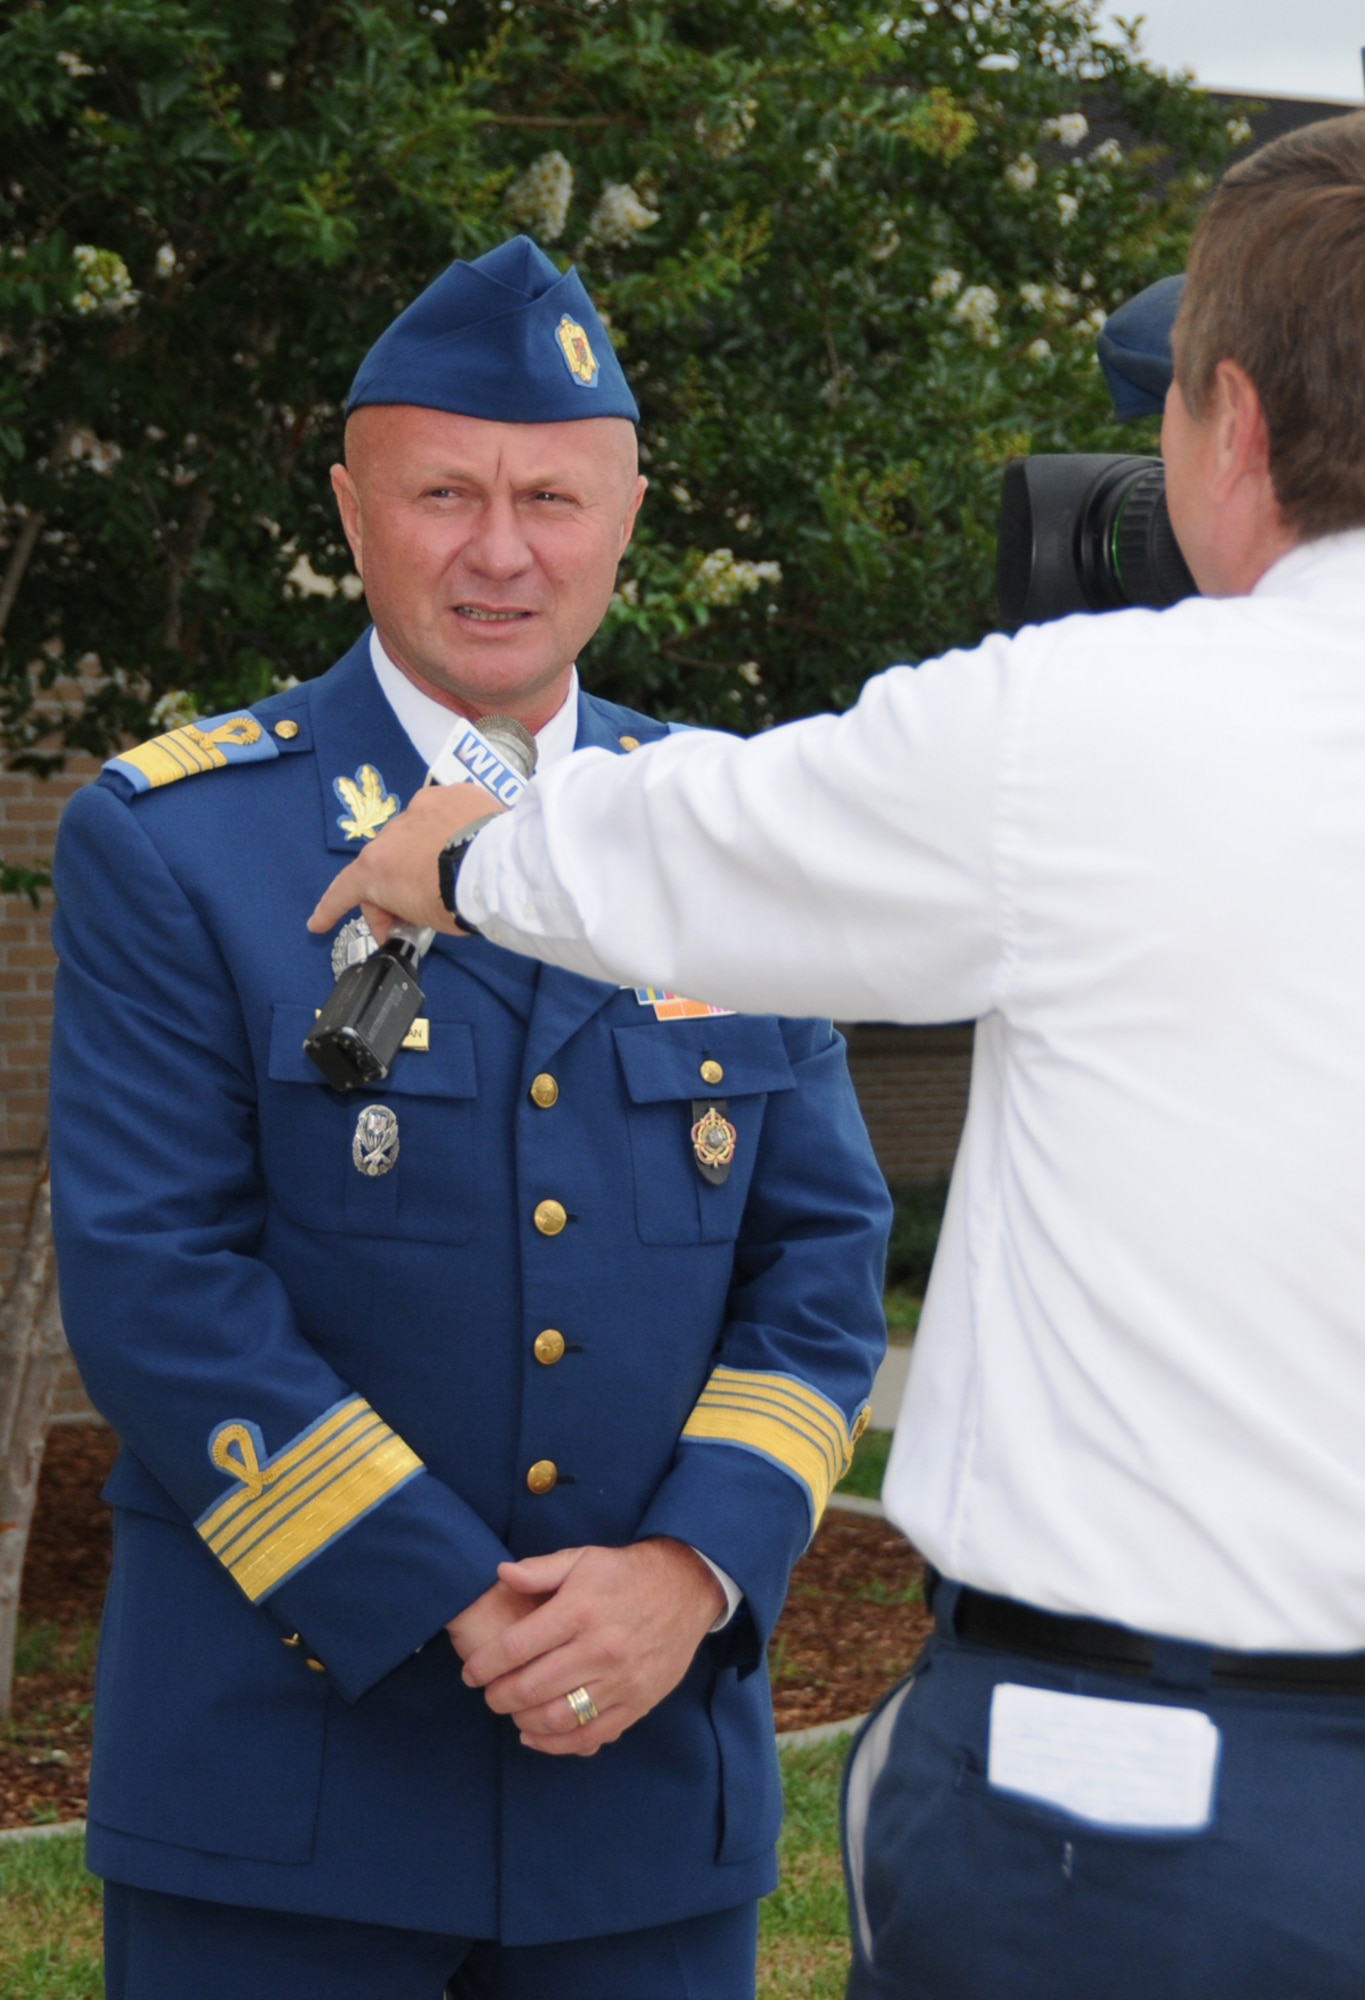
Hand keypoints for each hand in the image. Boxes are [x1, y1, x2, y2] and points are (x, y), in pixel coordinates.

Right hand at [307, 786, 505, 943]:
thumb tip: (411, 906)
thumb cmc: (459, 902)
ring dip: (424, 850)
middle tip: (414, 910)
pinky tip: (468, 840)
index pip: (346, 891)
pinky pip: (445, 812)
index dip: (330, 909)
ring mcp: (422, 807)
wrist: (500, 867)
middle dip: (395, 885)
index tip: (317, 924)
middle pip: (386, 861)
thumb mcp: (426, 920)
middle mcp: (391, 832)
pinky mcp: (452, 792)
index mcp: (377, 869)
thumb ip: (410, 909)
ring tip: (449, 868)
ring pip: (416, 832)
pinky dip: (451, 827)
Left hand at [459, 1539, 726, 1756]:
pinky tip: (535, 1735)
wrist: (686, 1588)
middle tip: (488, 1695)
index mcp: (579, 1610)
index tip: (470, 1673)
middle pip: (531, 1687)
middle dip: (498, 1697)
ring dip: (523, 1721)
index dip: (484, 1665)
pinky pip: (590, 1735)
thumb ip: (540, 1570)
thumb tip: (500, 1574)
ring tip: (511, 1712)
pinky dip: (556, 1744)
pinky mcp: (637, 1703)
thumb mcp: (583, 1559)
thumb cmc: (626, 1574)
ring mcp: (620, 1680)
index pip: (516, 1647)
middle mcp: (599, 1648)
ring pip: (557, 1717)